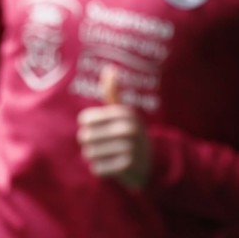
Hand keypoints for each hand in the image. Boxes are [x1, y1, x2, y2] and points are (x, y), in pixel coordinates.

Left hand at [78, 65, 150, 188]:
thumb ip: (113, 92)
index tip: (100, 129)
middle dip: (90, 144)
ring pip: (90, 154)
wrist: (154, 162)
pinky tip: (113, 166)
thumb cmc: (130, 133)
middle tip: (104, 145)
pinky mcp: (129, 167)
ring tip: (109, 155)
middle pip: (85, 137)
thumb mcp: (124, 112)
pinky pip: (98, 168)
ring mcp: (130, 148)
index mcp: (124, 113)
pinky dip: (101, 169)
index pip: (85, 119)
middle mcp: (128, 128)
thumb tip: (110, 68)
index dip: (88, 126)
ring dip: (95, 157)